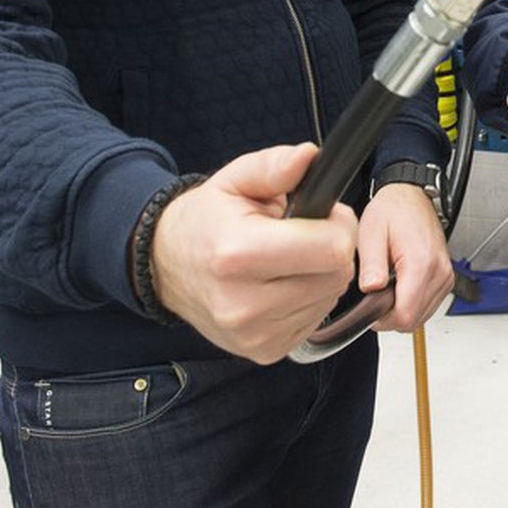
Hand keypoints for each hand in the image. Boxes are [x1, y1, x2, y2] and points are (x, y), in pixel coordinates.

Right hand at [150, 144, 357, 364]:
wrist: (167, 266)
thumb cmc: (206, 221)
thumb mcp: (235, 179)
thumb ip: (274, 166)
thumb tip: (308, 157)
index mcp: (239, 254)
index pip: (331, 250)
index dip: (340, 226)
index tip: (325, 215)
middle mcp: (245, 303)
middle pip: (337, 276)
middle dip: (332, 249)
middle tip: (306, 234)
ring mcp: (255, 333)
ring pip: (330, 299)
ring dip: (321, 275)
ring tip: (289, 258)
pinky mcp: (265, 351)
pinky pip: (315, 320)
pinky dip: (309, 298)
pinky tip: (282, 283)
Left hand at [357, 184, 454, 331]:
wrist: (411, 196)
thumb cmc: (393, 210)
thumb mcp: (371, 233)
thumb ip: (371, 265)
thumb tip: (370, 290)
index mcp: (421, 262)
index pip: (405, 315)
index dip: (383, 319)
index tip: (371, 306)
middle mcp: (439, 271)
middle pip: (414, 320)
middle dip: (391, 315)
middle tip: (376, 293)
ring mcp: (445, 276)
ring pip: (422, 316)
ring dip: (402, 309)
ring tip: (389, 285)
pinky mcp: (446, 277)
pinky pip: (429, 305)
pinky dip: (413, 302)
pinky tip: (401, 284)